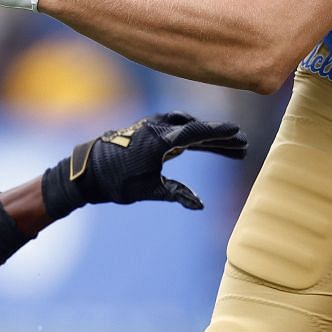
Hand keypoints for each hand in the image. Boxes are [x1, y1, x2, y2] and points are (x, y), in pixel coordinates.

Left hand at [45, 112, 248, 213]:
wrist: (89, 170)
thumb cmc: (116, 182)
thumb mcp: (148, 190)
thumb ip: (176, 194)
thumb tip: (200, 205)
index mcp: (159, 139)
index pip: (195, 133)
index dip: (218, 134)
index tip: (237, 133)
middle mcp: (158, 128)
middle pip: (198, 130)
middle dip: (221, 137)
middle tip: (243, 144)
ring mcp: (154, 126)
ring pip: (190, 129)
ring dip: (209, 137)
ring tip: (232, 147)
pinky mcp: (152, 130)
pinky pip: (180, 130)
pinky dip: (196, 136)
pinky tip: (207, 144)